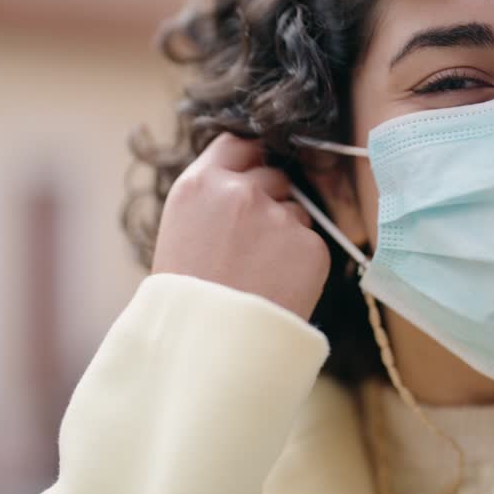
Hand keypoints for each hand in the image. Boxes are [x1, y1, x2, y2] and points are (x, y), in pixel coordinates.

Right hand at [152, 133, 329, 319]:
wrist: (209, 349)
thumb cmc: (188, 297)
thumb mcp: (182, 230)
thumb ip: (214, 196)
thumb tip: (251, 174)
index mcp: (200, 185)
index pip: (238, 143)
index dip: (250, 160)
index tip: (254, 174)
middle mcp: (239, 192)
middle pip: (273, 175)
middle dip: (270, 199)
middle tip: (251, 244)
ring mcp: (278, 217)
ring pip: (296, 210)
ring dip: (286, 231)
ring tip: (259, 273)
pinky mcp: (310, 246)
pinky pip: (311, 242)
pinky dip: (301, 262)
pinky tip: (277, 287)